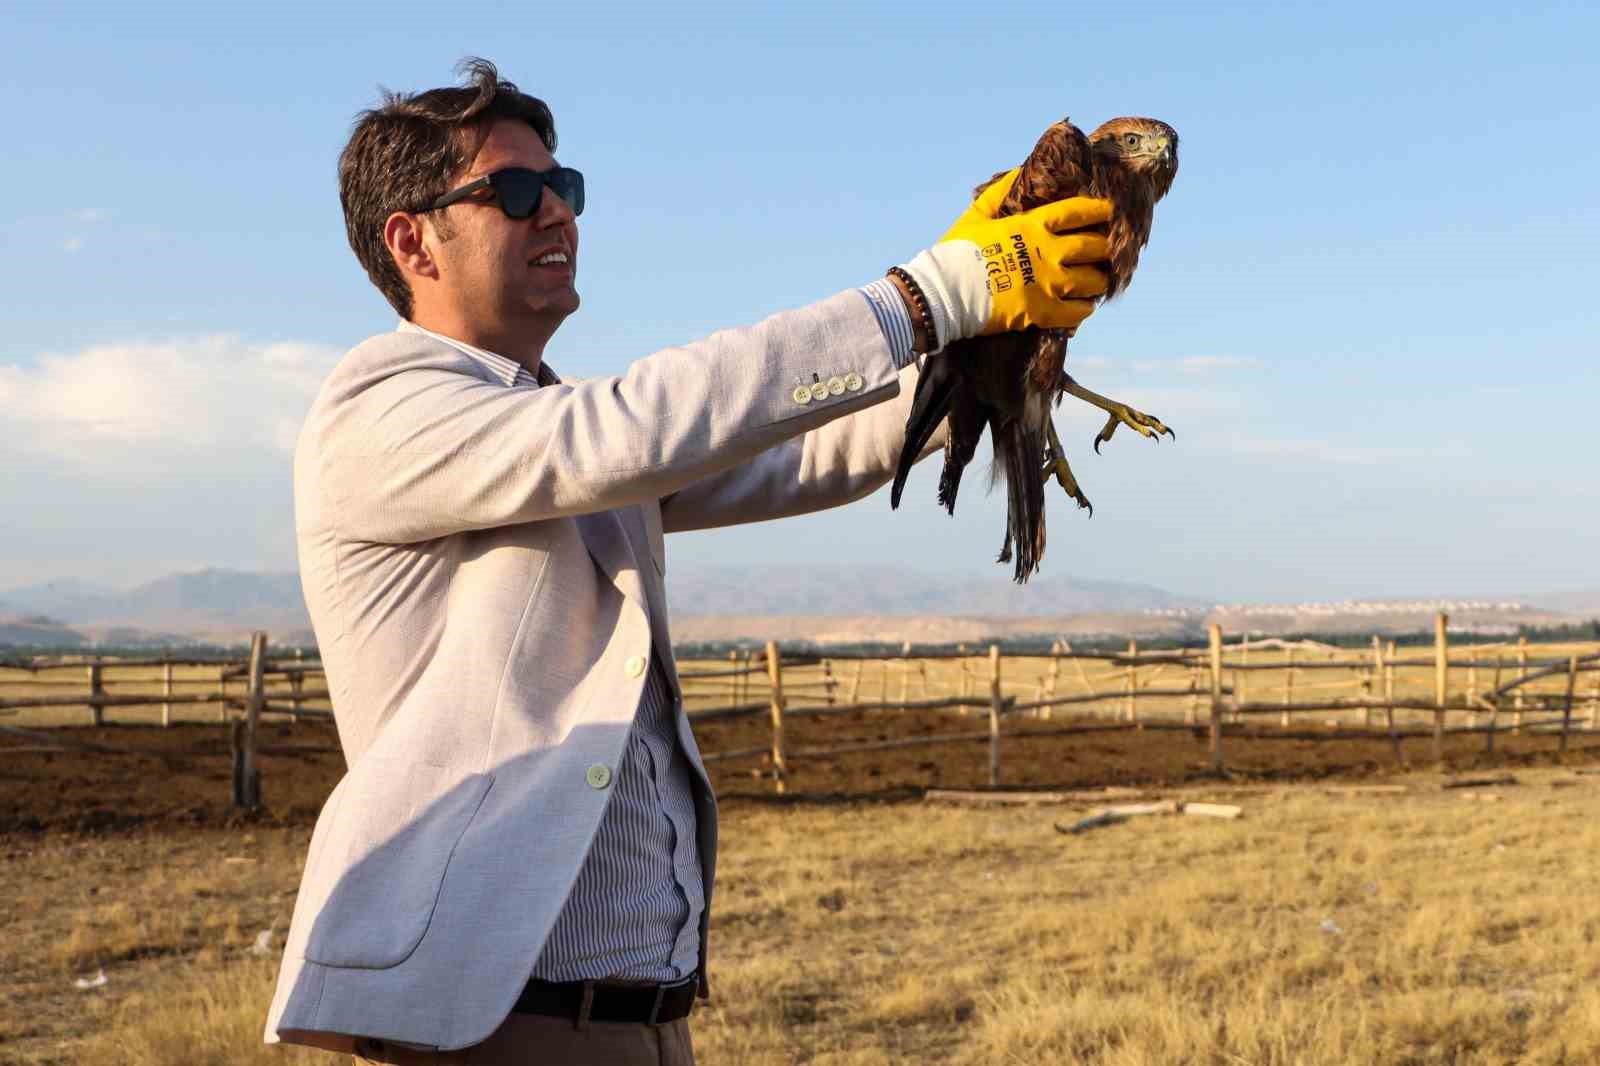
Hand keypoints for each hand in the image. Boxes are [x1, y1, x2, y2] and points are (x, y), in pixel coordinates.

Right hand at [898, 169, 1111, 345]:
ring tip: (1098, 279)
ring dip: (1098, 279)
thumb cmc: (956, 251)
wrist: (943, 292)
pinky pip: (1078, 311)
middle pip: (1093, 246)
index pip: (1078, 211)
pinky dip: (1085, 308)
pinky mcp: (1043, 312)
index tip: (1107, 212)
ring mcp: (1048, 284)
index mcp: (1033, 225)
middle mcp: (1048, 252)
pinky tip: (1084, 305)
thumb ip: (1001, 192)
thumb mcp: (977, 214)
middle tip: (1103, 249)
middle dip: (1102, 247)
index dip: (1098, 210)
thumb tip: (1021, 170)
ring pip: (1092, 280)